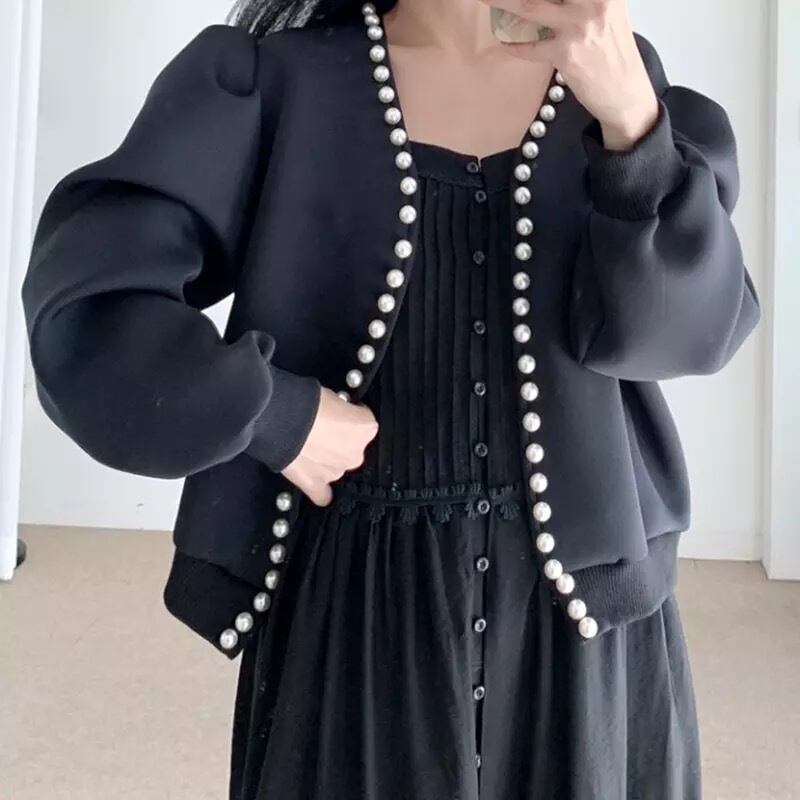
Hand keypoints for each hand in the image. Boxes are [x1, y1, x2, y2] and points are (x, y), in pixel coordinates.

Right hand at [281, 387, 378, 505]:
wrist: (280, 419)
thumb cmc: (306, 402)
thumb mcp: (332, 396)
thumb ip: (341, 411)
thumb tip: (335, 414)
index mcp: (366, 429)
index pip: (364, 422)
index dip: (350, 416)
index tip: (340, 413)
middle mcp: (356, 453)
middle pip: (353, 448)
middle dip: (340, 441)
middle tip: (321, 431)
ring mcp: (336, 471)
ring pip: (337, 467)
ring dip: (327, 460)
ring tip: (307, 448)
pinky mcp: (315, 483)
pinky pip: (323, 494)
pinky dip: (320, 491)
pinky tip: (315, 484)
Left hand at [481, 0, 659, 149]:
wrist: (626, 90)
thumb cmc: (613, 49)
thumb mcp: (608, 10)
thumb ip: (582, 0)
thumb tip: (546, 1)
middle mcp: (593, 1)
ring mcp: (578, 27)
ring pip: (530, 7)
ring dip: (503, 2)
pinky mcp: (565, 54)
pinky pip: (531, 47)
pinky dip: (515, 45)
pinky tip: (506, 42)